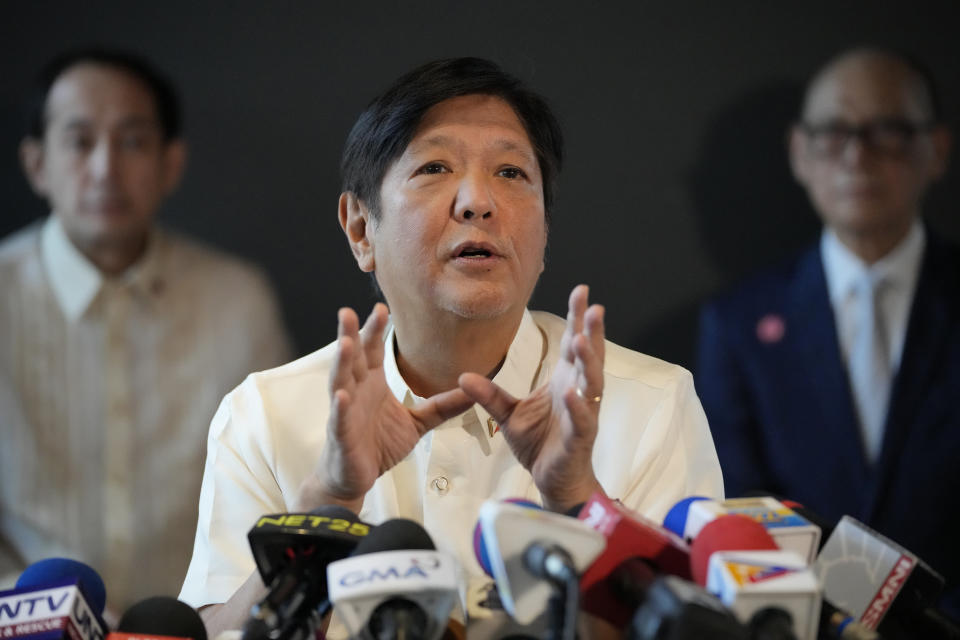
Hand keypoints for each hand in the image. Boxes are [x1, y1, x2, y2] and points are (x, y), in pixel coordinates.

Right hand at [296, 303, 473, 511]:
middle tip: (349, 312)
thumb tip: (474, 391)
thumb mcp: (418, 423)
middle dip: (351, 335)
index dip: (375, 331)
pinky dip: (340, 407)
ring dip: (341, 363)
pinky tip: (340, 395)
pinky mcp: (341, 435)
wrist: (356, 477)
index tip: (382, 309)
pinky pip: (340, 418)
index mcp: (372, 383)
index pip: (373, 351)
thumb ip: (443, 406)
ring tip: (344, 344)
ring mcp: (345, 411)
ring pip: (341, 382)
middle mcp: (356, 391)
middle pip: (353, 358)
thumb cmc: (380, 444)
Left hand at [459, 285, 605, 511]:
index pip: (573, 344)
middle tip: (593, 306)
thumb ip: (490, 395)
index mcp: (564, 381)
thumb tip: (463, 376)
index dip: (577, 317)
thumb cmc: (539, 444)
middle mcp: (579, 393)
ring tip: (582, 340)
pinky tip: (571, 392)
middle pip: (589, 357)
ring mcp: (583, 414)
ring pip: (591, 384)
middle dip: (591, 331)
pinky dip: (578, 406)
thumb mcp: (508, 415)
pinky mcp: (580, 439)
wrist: (553, 480)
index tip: (581, 290)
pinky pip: (582, 420)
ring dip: (588, 362)